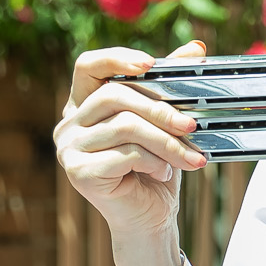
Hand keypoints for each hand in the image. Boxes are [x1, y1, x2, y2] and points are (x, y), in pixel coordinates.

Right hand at [56, 40, 208, 265]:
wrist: (149, 218)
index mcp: (84, 103)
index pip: (88, 65)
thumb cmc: (156, 167)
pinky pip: (123, 155)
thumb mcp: (166, 123)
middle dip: (161, 109)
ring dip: (166, 141)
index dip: (117, 58)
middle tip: (195, 125)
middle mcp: (69, 122)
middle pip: (114, 96)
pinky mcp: (78, 172)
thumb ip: (172, 85)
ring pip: (124, 126)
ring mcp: (68, 148)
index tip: (151, 63)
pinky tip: (164, 173)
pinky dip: (153, 162)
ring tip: (190, 157)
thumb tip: (196, 47)